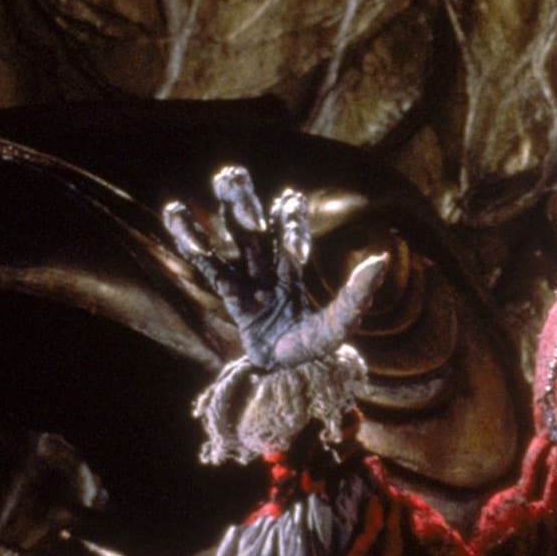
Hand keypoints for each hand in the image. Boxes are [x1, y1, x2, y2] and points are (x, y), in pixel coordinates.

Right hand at [163, 165, 391, 465]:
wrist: (287, 383)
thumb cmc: (312, 356)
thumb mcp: (338, 327)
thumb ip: (355, 295)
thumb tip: (380, 259)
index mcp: (296, 281)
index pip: (291, 248)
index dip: (290, 225)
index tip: (290, 200)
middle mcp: (271, 278)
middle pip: (258, 235)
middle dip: (246, 205)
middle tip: (232, 172)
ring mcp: (250, 287)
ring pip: (236, 245)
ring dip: (228, 214)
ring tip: (219, 179)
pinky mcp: (232, 300)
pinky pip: (211, 268)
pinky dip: (194, 244)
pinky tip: (175, 214)